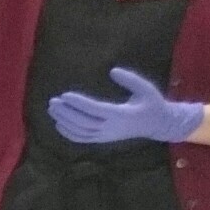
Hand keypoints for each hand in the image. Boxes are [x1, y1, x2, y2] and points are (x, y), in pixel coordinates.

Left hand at [48, 68, 203, 145]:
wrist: (157, 125)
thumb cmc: (152, 104)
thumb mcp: (146, 88)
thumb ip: (130, 79)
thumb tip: (112, 70)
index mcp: (121, 115)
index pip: (94, 109)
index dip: (78, 103)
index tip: (65, 95)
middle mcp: (111, 128)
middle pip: (83, 122)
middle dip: (66, 112)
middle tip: (53, 101)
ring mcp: (105, 136)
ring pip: (80, 132)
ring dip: (64, 121)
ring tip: (52, 109)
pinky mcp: (102, 139)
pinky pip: (82, 139)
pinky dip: (68, 133)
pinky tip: (59, 123)